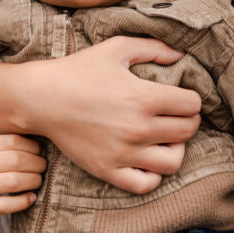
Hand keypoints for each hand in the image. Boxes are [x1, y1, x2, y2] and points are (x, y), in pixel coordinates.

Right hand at [0, 36, 201, 193]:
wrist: (41, 98)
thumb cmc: (79, 70)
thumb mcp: (116, 48)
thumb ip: (153, 47)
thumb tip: (181, 55)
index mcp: (143, 97)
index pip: (192, 105)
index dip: (192, 98)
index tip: (182, 96)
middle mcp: (137, 128)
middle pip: (188, 131)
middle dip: (188, 120)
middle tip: (176, 115)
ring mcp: (123, 153)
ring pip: (173, 162)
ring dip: (176, 149)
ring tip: (165, 138)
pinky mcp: (108, 170)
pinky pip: (145, 184)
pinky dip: (153, 174)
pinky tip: (146, 158)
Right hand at [0, 134, 44, 232]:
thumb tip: (31, 143)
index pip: (11, 140)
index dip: (32, 146)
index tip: (40, 150)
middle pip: (16, 159)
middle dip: (37, 163)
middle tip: (43, 166)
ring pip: (13, 180)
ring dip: (33, 181)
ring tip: (38, 181)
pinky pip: (5, 205)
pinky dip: (23, 201)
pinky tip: (30, 198)